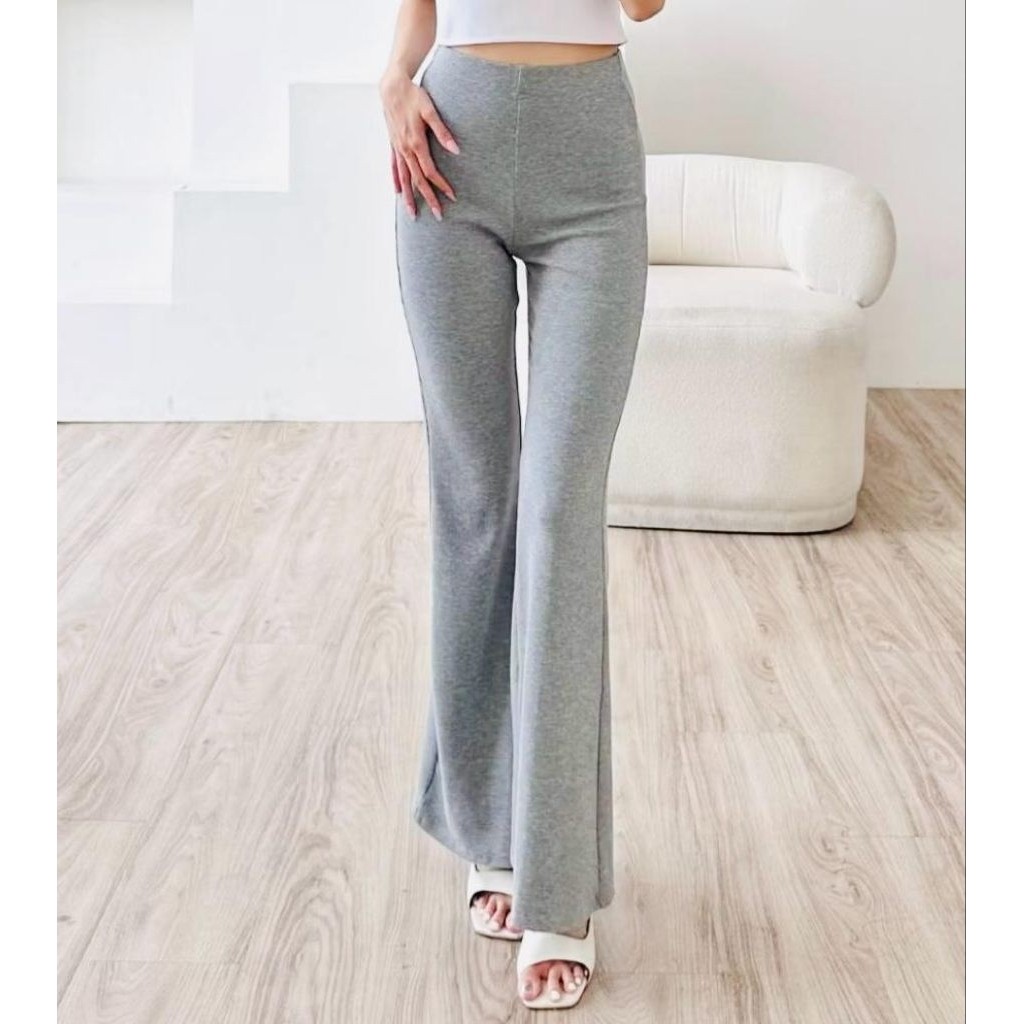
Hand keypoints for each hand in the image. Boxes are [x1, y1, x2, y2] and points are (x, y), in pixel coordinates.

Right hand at [379, 66, 459, 219]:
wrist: (391, 86)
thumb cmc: (413, 95)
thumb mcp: (430, 110)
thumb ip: (443, 131)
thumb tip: (456, 150)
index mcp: (416, 143)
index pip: (430, 172)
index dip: (441, 185)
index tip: (452, 197)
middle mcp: (405, 150)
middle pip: (417, 181)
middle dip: (428, 199)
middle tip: (439, 216)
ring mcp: (397, 148)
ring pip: (404, 179)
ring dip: (409, 198)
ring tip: (413, 214)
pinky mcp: (393, 144)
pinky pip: (394, 167)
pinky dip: (397, 180)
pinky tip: (398, 191)